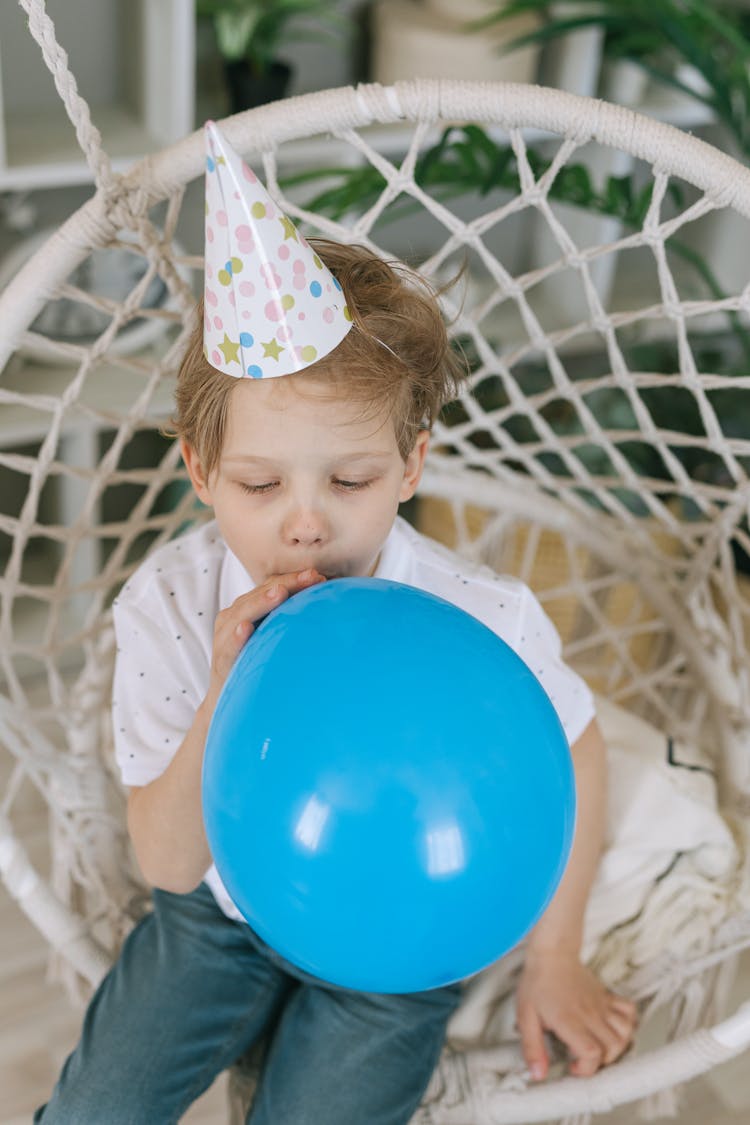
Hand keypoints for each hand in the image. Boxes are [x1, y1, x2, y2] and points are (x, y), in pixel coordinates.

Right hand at [207, 568, 325, 698]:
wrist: (229, 696)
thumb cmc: (254, 660)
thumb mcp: (272, 636)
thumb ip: (290, 619)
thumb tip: (327, 605)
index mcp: (247, 607)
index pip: (272, 586)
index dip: (294, 579)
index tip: (319, 576)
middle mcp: (234, 617)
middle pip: (260, 594)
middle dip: (286, 584)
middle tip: (310, 577)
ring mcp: (225, 636)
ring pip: (242, 613)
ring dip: (261, 602)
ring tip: (280, 593)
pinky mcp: (221, 659)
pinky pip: (229, 646)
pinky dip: (237, 636)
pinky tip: (246, 629)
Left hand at [516, 949, 637, 1079]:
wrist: (552, 953)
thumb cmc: (538, 982)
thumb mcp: (525, 1017)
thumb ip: (532, 1047)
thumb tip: (538, 1074)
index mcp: (568, 1019)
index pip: (591, 1052)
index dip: (586, 1069)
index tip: (573, 1068)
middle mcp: (589, 1013)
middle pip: (612, 1048)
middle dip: (601, 1062)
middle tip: (584, 1059)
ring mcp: (601, 1005)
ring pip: (625, 1033)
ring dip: (616, 1047)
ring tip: (600, 1047)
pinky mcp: (607, 997)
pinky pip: (630, 1011)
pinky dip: (628, 1024)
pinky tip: (613, 1029)